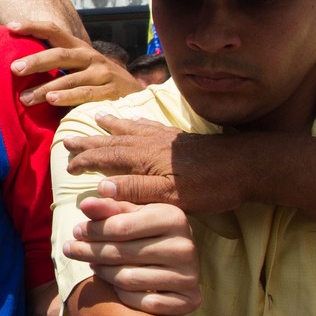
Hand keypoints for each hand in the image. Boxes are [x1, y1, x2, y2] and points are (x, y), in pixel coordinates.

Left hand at [7, 20, 138, 106]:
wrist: (136, 94)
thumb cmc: (97, 80)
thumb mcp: (80, 66)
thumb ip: (57, 63)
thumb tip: (20, 64)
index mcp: (78, 47)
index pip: (54, 31)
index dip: (34, 26)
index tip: (11, 27)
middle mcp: (90, 56)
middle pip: (60, 54)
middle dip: (36, 61)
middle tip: (14, 69)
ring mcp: (102, 73)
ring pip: (70, 78)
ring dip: (46, 88)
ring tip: (26, 98)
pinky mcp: (110, 90)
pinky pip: (86, 94)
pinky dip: (68, 97)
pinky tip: (52, 100)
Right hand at [64, 115, 249, 213]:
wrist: (247, 165)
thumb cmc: (211, 186)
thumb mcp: (172, 196)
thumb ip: (137, 190)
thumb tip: (101, 186)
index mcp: (145, 159)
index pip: (106, 158)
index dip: (86, 161)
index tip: (68, 165)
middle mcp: (151, 144)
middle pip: (113, 141)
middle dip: (90, 141)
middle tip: (68, 141)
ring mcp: (166, 139)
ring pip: (131, 129)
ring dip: (111, 126)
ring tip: (97, 119)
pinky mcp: (180, 139)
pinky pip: (150, 126)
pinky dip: (136, 122)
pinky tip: (135, 120)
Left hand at [65, 196, 200, 315]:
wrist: (178, 262)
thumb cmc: (148, 232)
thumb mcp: (132, 214)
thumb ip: (108, 208)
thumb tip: (85, 204)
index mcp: (174, 217)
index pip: (121, 226)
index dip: (93, 230)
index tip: (75, 232)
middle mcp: (186, 246)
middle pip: (122, 253)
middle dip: (90, 251)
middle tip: (70, 249)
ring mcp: (190, 275)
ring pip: (129, 279)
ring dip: (103, 273)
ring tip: (92, 265)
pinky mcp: (190, 299)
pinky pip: (144, 303)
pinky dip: (122, 295)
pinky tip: (112, 284)